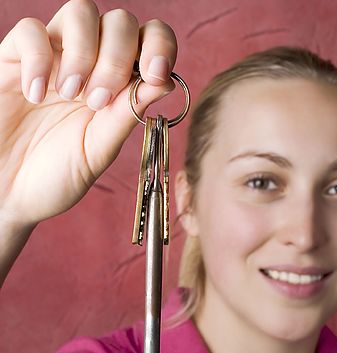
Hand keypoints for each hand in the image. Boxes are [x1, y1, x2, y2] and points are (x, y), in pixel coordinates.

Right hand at [0, 0, 176, 227]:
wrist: (10, 195)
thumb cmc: (56, 176)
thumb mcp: (99, 150)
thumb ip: (128, 114)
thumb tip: (166, 82)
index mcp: (118, 86)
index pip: (149, 40)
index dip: (159, 45)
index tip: (156, 74)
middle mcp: (90, 65)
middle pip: (119, 22)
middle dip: (118, 58)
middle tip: (99, 102)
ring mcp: (53, 58)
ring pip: (80, 13)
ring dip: (84, 54)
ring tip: (71, 95)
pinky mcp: (13, 59)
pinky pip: (30, 31)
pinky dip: (39, 59)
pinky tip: (36, 94)